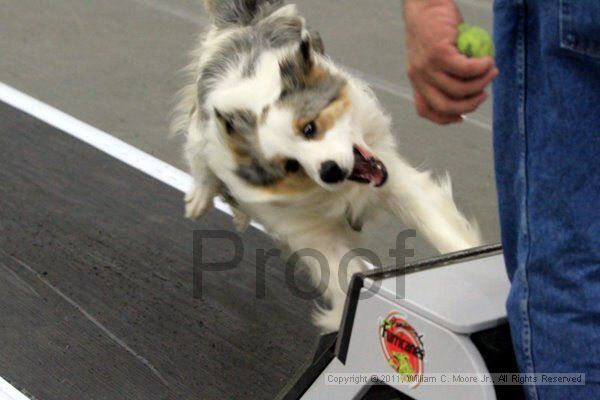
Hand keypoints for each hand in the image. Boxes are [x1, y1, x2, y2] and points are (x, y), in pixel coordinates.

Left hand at [404, 0, 497, 123]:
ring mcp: (427, 67)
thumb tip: (470, 90)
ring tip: (491, 70)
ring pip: (459, 89)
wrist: (425, 3)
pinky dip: (481, 68)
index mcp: (416, 80)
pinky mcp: (438, 53)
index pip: (425, 110)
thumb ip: (446, 73)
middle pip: (446, 106)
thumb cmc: (434, 27)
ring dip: (481, 83)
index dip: (445, 118)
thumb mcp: (436, 55)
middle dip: (469, 105)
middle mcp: (418, 77)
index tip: (462, 116)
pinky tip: (488, 61)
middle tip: (484, 93)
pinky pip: (465, 69)